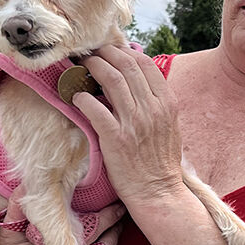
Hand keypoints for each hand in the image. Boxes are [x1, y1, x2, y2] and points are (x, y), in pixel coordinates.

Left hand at [73, 45, 185, 205]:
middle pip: (126, 66)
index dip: (124, 52)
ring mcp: (134, 122)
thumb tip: (137, 80)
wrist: (158, 193)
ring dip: (92, 68)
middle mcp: (152, 108)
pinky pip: (95, 108)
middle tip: (90, 53)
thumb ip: (156, 102)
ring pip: (110, 79)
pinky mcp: (115, 138)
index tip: (110, 51)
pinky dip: (82, 97)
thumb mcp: (169, 126)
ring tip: (81, 66)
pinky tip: (76, 96)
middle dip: (104, 54)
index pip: (145, 64)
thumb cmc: (160, 161)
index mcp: (167, 103)